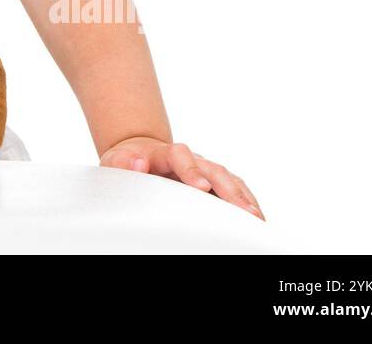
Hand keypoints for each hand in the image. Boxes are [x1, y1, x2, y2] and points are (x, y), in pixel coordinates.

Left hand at [99, 136, 264, 219]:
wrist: (136, 155)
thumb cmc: (126, 162)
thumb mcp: (115, 160)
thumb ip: (121, 162)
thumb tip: (136, 163)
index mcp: (165, 153)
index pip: (182, 157)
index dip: (192, 171)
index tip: (202, 187)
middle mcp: (190, 158)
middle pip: (214, 169)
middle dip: (230, 190)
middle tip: (244, 211)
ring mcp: (204, 169)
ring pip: (228, 179)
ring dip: (243, 197)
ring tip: (257, 218)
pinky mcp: (212, 180)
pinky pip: (233, 188)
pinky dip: (245, 200)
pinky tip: (256, 217)